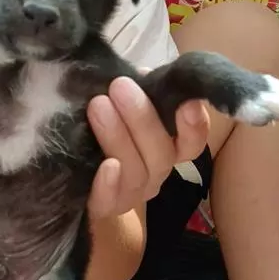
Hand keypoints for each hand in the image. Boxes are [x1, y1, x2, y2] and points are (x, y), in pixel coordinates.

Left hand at [87, 73, 209, 218]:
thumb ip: (140, 91)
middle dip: (142, 118)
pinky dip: (109, 184)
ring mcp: (132, 192)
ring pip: (136, 172)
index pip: (192, 141)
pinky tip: (105, 166)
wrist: (83, 178)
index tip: (188, 102)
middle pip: (161, 153)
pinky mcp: (104, 206)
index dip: (195, 125)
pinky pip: (109, 200)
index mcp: (168, 147)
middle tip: (120, 86)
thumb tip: (142, 74)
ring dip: (118, 136)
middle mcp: (156, 171)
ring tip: (98, 105)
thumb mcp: (126, 106)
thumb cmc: (111, 128)